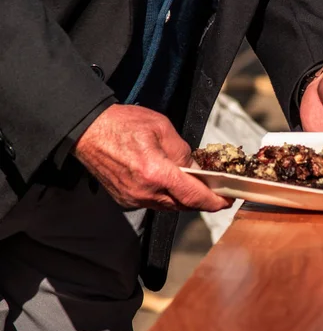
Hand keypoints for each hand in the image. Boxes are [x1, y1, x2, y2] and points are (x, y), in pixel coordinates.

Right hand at [73, 104, 232, 211]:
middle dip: (202, 199)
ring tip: (195, 184)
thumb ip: (182, 151)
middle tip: (215, 190)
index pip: (193, 196)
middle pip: (184, 204)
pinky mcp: (126, 200)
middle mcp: (145, 192)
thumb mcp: (161, 127)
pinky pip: (154, 203)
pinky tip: (172, 183)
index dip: (214, 201)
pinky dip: (167, 196)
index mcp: (156, 172)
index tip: (227, 201)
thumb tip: (195, 168)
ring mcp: (134, 198)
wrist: (88, 131)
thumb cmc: (122, 124)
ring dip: (185, 198)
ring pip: (170, 206)